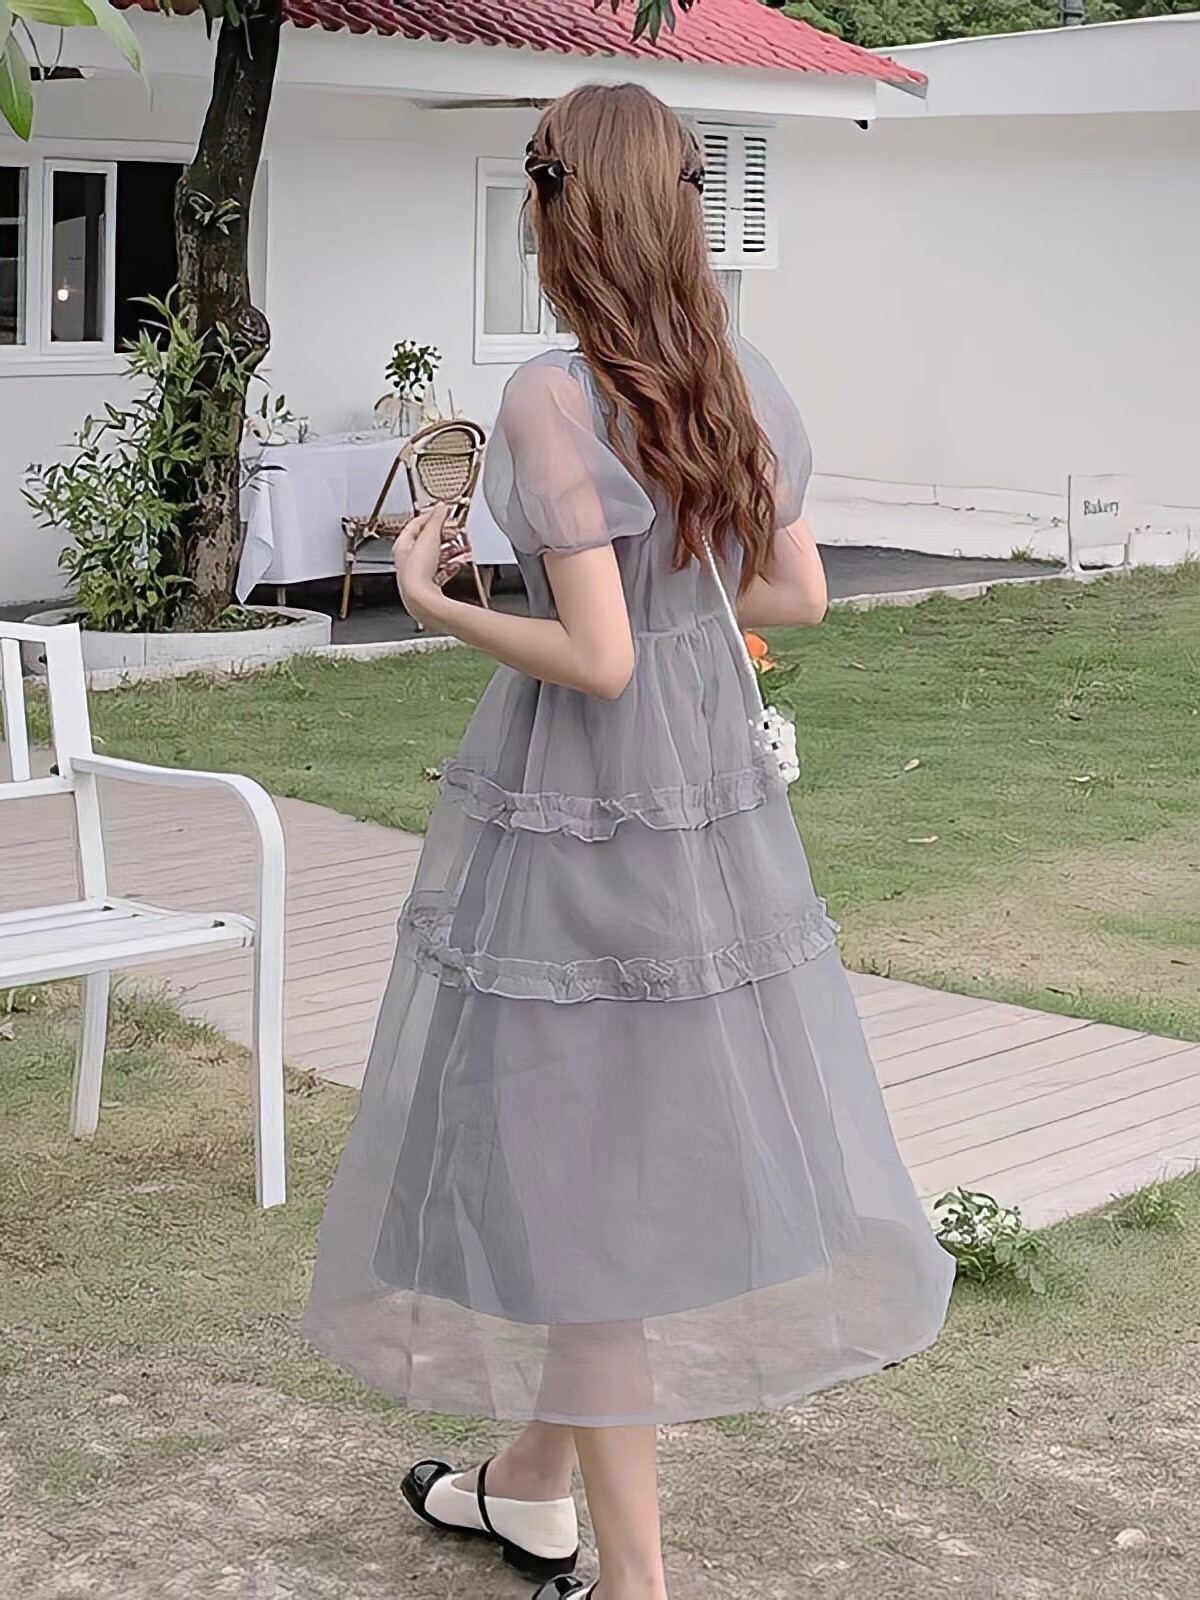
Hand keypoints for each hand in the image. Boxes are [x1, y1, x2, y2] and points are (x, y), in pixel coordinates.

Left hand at [393, 504, 462, 624]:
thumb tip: (441, 507)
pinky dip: (451, 566)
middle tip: (455, 532)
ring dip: (449, 551)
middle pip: (426, 542)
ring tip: (461, 547)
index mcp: (402, 546)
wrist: (422, 600)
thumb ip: (437, 520)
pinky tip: (458, 564)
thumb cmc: (417, 572)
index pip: (415, 526)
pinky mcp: (429, 586)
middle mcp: (408, 560)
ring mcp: (418, 574)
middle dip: (443, 536)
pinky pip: (441, 572)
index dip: (429, 518)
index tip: (441, 514)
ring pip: (435, 558)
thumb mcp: (430, 537)